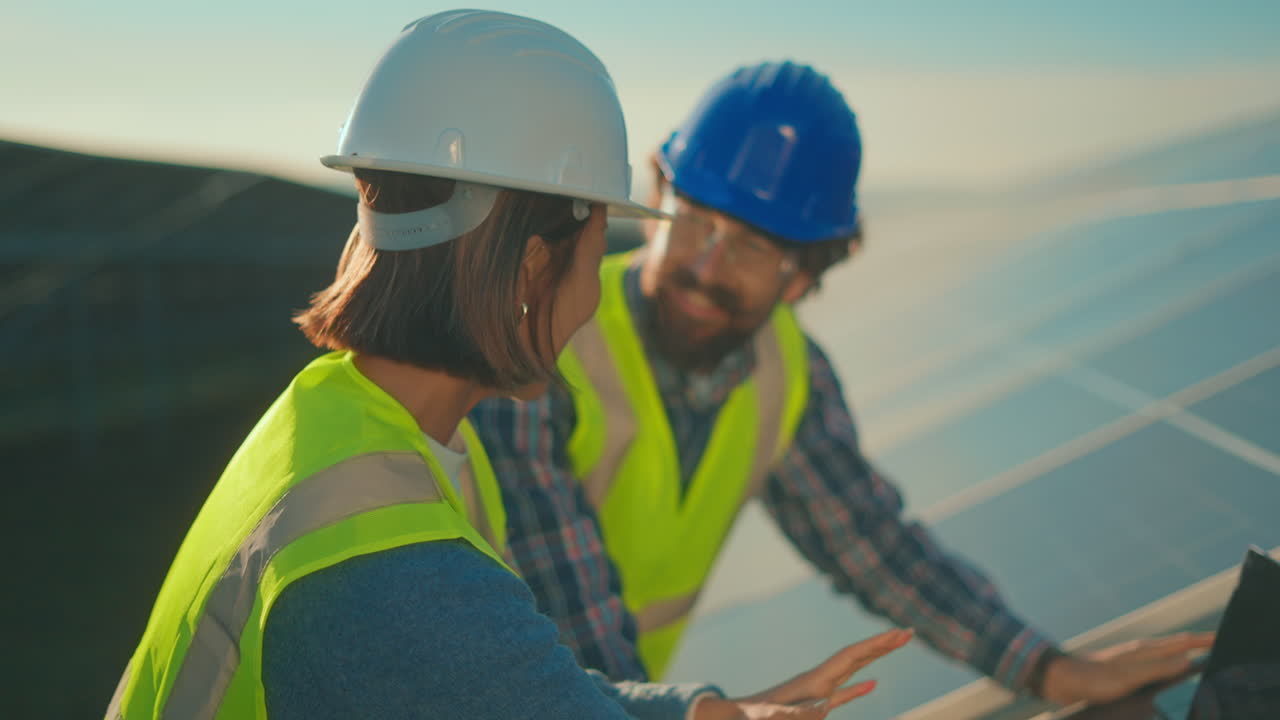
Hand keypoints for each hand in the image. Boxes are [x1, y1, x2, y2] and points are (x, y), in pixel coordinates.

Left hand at [693, 628, 913, 718]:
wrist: (741, 716)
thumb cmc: (761, 715)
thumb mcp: (782, 714)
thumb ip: (802, 711)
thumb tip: (821, 705)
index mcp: (817, 680)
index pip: (853, 656)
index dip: (877, 645)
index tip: (899, 633)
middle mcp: (820, 678)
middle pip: (857, 656)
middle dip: (882, 644)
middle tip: (908, 632)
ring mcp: (818, 688)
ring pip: (853, 669)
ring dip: (875, 658)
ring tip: (896, 646)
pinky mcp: (815, 702)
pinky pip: (843, 691)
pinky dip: (860, 686)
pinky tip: (873, 684)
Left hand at [1040, 632, 1214, 704]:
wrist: (1064, 679)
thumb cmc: (1095, 678)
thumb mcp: (1129, 675)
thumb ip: (1158, 668)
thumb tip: (1188, 661)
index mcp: (1145, 651)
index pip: (1182, 642)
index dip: (1203, 640)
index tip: (1224, 636)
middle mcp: (1141, 653)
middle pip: (1177, 647)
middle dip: (1198, 644)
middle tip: (1219, 645)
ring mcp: (1133, 662)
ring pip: (1166, 656)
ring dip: (1184, 655)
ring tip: (1201, 658)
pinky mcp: (1126, 672)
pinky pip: (1156, 668)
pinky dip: (1169, 668)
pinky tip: (1169, 675)